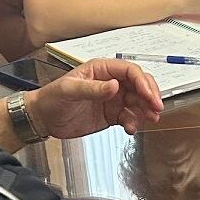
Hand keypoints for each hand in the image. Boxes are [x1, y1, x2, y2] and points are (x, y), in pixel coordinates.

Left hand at [28, 58, 162, 138]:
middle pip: (139, 85)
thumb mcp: (70, 90)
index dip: (143, 82)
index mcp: (101, 70)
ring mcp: (113, 99)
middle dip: (150, 96)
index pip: (130, 71)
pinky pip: (129, 117)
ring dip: (146, 110)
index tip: (149, 96)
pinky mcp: (112, 114)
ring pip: (138, 102)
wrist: (43, 119)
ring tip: (149, 119)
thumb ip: (93, 88)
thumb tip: (116, 86)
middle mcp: (110, 82)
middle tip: (156, 109)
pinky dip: (134, 123)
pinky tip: (131, 129)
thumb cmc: (52, 98)